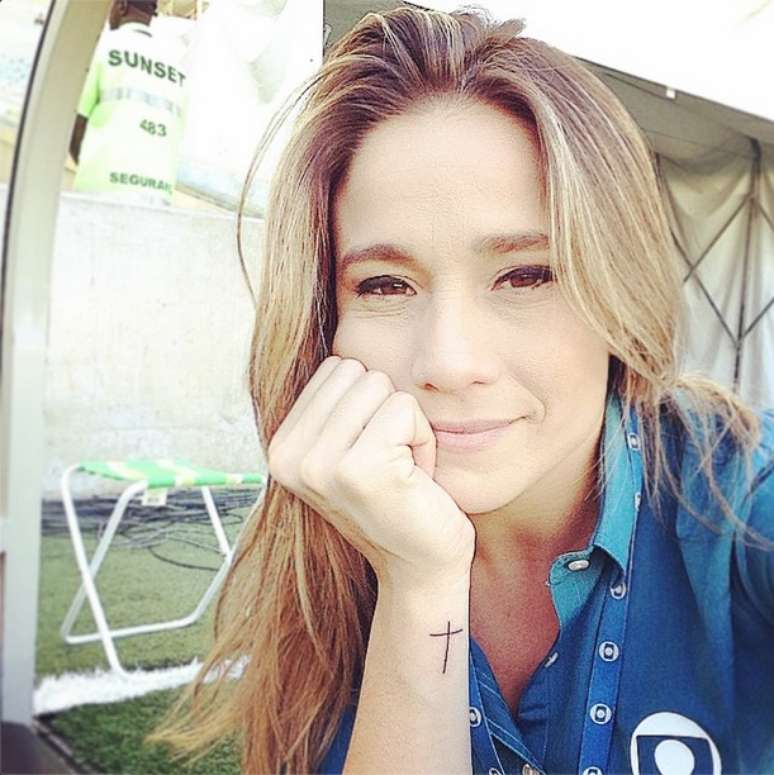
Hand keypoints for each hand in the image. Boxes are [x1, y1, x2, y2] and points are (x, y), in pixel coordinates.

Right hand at [267, 356, 475, 586]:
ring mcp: (319, 464)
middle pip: (357, 371)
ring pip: (380, 385)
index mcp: (281, 446)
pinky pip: (405, 409)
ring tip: (401, 469)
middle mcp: (288, 456)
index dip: (368, 404)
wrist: (421, 566)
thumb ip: (333, 406)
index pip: (335, 368)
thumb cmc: (396, 500)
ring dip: (406, 425)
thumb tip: (341, 343)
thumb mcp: (348, 449)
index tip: (372, 453)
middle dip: (387, 410)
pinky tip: (415, 478)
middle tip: (391, 462)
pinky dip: (423, 440)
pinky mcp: (359, 470)